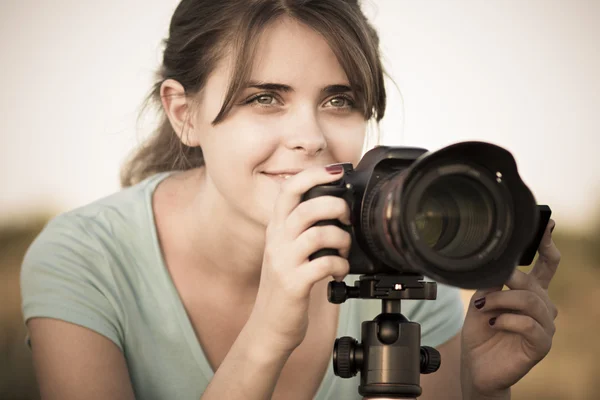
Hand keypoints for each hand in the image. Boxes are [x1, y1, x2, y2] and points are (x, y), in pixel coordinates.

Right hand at [248, 164, 351, 354]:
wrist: (270, 325)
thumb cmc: (286, 286)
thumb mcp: (287, 250)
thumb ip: (303, 229)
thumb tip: (336, 208)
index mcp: (275, 229)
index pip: (289, 190)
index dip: (313, 175)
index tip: (336, 170)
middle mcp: (276, 241)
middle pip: (306, 207)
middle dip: (335, 206)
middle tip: (347, 218)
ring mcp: (283, 262)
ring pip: (318, 233)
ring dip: (341, 239)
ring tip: (344, 250)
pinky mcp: (293, 284)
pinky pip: (324, 264)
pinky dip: (340, 266)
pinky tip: (339, 271)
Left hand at [460, 219, 559, 398]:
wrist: (476, 366)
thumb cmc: (481, 333)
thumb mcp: (482, 301)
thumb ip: (493, 283)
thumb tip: (498, 266)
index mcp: (530, 293)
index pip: (546, 266)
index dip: (547, 246)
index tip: (546, 225)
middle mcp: (542, 308)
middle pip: (534, 282)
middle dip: (509, 281)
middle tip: (485, 292)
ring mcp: (544, 327)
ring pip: (531, 301)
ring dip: (502, 301)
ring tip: (483, 309)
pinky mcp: (541, 346)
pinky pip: (530, 325)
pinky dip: (508, 321)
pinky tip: (494, 323)